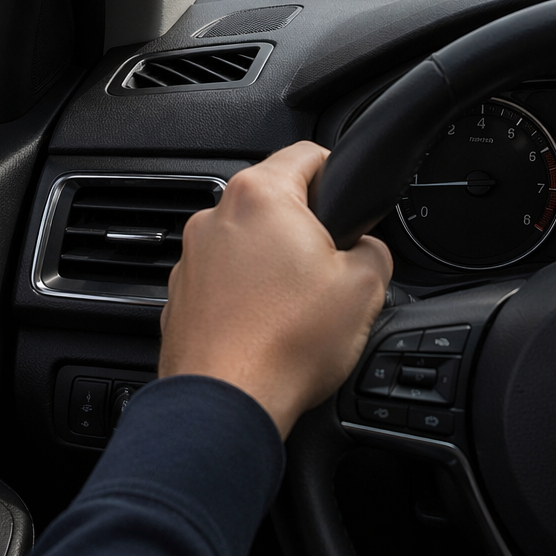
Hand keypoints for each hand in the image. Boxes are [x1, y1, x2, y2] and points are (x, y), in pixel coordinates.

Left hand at [159, 142, 392, 438]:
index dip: (338, 172)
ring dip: (272, 263)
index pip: (306, 154)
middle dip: (305, 229)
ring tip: (300, 306)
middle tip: (333, 267)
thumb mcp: (365, 288)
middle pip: (273, 201)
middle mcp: (215, 216)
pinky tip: (268, 327)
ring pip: (246, 243)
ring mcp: (191, 257)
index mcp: (260, 196)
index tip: (348, 197)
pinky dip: (245, 295)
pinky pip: (223, 280)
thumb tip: (366, 253)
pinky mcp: (180, 295)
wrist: (227, 401)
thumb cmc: (286, 343)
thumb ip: (374, 252)